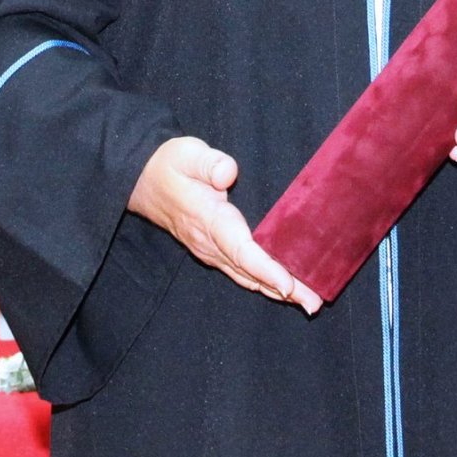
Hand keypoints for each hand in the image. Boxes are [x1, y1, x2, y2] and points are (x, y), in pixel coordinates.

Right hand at [128, 136, 321, 314]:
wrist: (142, 180)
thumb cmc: (169, 164)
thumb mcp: (188, 153)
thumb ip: (210, 162)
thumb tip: (228, 175)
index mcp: (208, 219)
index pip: (241, 250)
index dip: (265, 268)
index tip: (288, 284)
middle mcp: (209, 242)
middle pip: (250, 272)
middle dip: (283, 289)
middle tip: (314, 304)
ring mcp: (209, 250)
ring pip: (247, 276)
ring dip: (277, 291)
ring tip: (307, 303)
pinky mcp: (212, 250)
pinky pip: (241, 272)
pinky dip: (263, 283)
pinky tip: (281, 291)